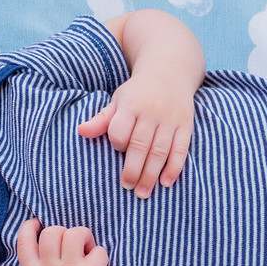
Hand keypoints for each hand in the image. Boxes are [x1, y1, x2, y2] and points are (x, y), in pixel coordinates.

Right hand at [4, 219, 108, 265]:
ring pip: (75, 233)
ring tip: (88, 250)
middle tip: (73, 245)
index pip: (24, 241)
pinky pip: (98, 250)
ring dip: (84, 237)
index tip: (37, 223)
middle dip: (64, 232)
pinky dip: (100, 254)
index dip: (29, 226)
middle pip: (52, 232)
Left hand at [77, 71, 193, 198]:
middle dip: (133, 169)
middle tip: (127, 186)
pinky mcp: (186, 125)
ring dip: (151, 174)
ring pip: (160, 151)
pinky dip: (174, 168)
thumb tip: (80, 131)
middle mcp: (152, 112)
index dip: (117, 144)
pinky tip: (166, 182)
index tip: (118, 150)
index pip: (120, 130)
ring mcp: (170, 119)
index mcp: (131, 104)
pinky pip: (181, 150)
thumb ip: (101, 119)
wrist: (170, 72)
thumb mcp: (118, 100)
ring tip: (142, 193)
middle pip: (140, 145)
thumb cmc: (137, 93)